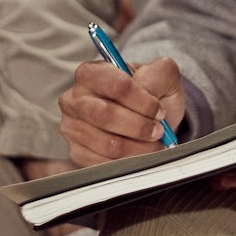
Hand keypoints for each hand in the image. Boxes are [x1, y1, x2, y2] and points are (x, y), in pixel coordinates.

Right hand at [58, 55, 185, 167]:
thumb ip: (159, 73)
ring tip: (153, 143)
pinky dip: (128, 162)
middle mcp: (75, 98)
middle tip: (158, 130)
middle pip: (106, 115)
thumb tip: (147, 88)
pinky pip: (103, 163)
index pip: (115, 85)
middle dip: (139, 126)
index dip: (142, 101)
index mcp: (92, 72)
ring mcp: (72, 126)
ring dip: (137, 147)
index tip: (159, 111)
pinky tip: (140, 154)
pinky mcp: (77, 152)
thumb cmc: (152, 94)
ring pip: (107, 143)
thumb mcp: (162, 75)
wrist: (148, 120)